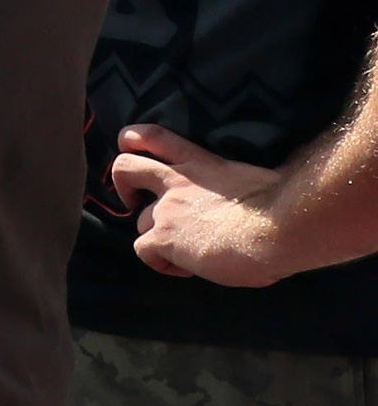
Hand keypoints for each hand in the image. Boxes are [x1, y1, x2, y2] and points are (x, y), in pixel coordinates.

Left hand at [111, 125, 300, 285]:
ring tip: (187, 251)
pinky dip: (162, 263)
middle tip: (136, 201)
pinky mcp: (164, 237)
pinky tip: (189, 268)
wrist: (279, 227)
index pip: (155, 136)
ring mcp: (167, 209)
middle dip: (122, 183)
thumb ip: (233, 188)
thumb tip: (242, 204)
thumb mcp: (258, 183)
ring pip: (138, 222)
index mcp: (202, 163)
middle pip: (124, 167)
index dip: (134, 140)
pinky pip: (145, 252)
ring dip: (157, 237)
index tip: (132, 149)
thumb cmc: (283, 210)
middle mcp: (178, 181)